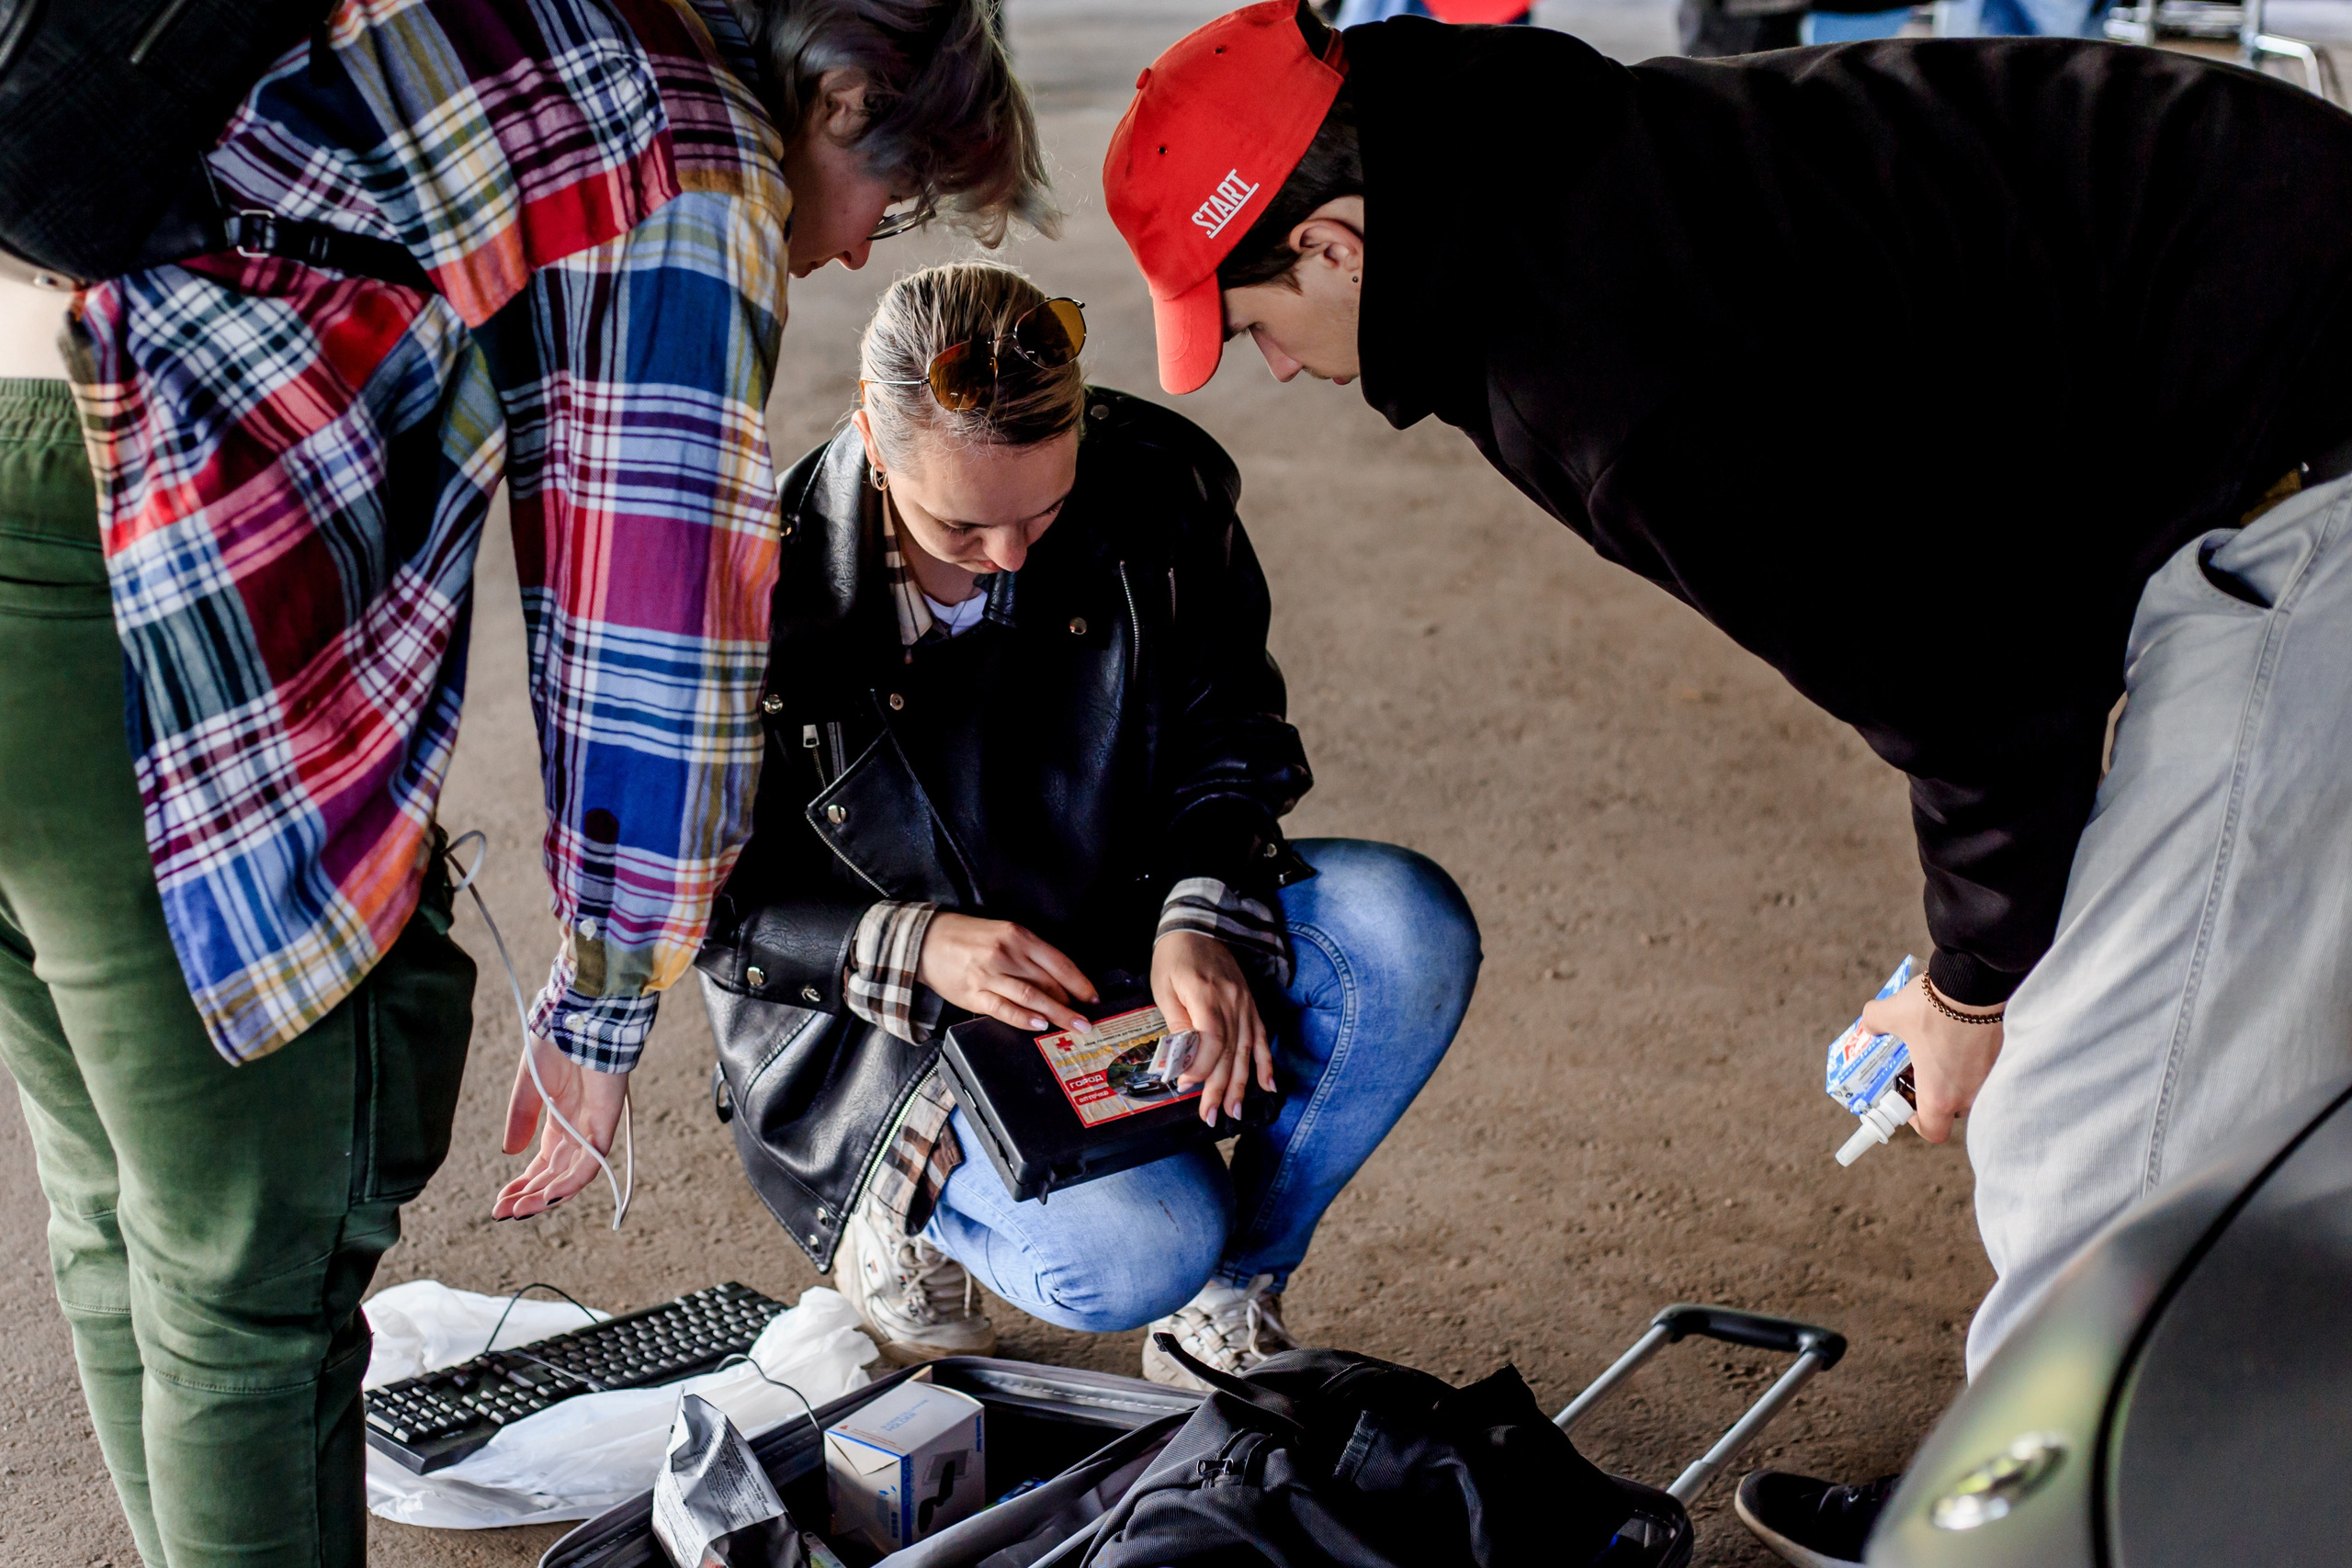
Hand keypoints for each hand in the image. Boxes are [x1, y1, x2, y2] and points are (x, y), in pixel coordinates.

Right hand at [494, 1037, 629, 1218]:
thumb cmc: (556, 1041)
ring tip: (520, 1211)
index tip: (500, 1202)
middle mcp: (578, 1126)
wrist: (580, 1015)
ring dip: (548, 1195)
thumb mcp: (529, 1084)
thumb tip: (510, 1152)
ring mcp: (593, 1123)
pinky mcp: (606, 1118)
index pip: (545, 1162)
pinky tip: (549, 1195)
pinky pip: (593, 1158)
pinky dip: (573, 1180)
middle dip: (530, 1195)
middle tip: (503, 1213)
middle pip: (557, 1173)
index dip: (524, 1183)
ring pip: (574, 1173)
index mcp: (560, 1118)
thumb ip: (521, 1117)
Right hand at [917, 913, 1098, 1033]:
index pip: (1058, 962)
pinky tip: (1040, 1025)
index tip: (1093, 998)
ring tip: (1073, 1026)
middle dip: (1072, 1003)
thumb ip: (1030, 954)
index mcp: (1018, 935)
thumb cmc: (969, 937)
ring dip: (1056, 1013)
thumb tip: (1059, 982)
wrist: (927, 940)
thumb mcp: (1004, 933)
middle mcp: (1006, 953)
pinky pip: (1004, 1008)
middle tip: (1087, 1020)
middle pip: (1048, 982)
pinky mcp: (973, 994)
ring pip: (1031, 996)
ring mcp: (989, 974)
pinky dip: (1024, 1018)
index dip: (1079, 982)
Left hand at [1152, 931, 1272, 1123]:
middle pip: (1229, 1052)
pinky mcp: (1251, 1005)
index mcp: (1206, 994)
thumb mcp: (1165, 987)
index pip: (1211, 1039)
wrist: (1199, 925)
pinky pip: (1261, 1038)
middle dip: (1219, 1088)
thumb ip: (1177, 1023)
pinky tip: (1268, 1086)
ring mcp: (1245, 1004)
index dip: (1201, 1066)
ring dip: (1242, 1084)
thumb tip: (1181, 1061)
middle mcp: (1232, 1001)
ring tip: (1235, 1112)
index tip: (1185, 1084)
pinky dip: (1265, 1063)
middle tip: (1210, 1116)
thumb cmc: (1175, 957)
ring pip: (1246, 1051)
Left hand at [1862, 975, 2005, 1143]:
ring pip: (1970, 1088)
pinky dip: (1973, 1060)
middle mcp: (1969, 1094)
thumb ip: (1873, 1022)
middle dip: (1935, 1093)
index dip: (1918, 1122)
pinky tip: (1960, 1036)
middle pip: (1951, 1109)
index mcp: (1940, 1096)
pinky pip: (1986, 1069)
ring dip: (1955, 1077)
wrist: (1975, 983)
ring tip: (1939, 1050)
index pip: (1933, 1131)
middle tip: (1920, 1071)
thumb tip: (1869, 1024)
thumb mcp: (1891, 1014)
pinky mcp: (2004, 1058)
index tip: (1908, 1102)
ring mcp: (1990, 1077)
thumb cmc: (1932, 1007)